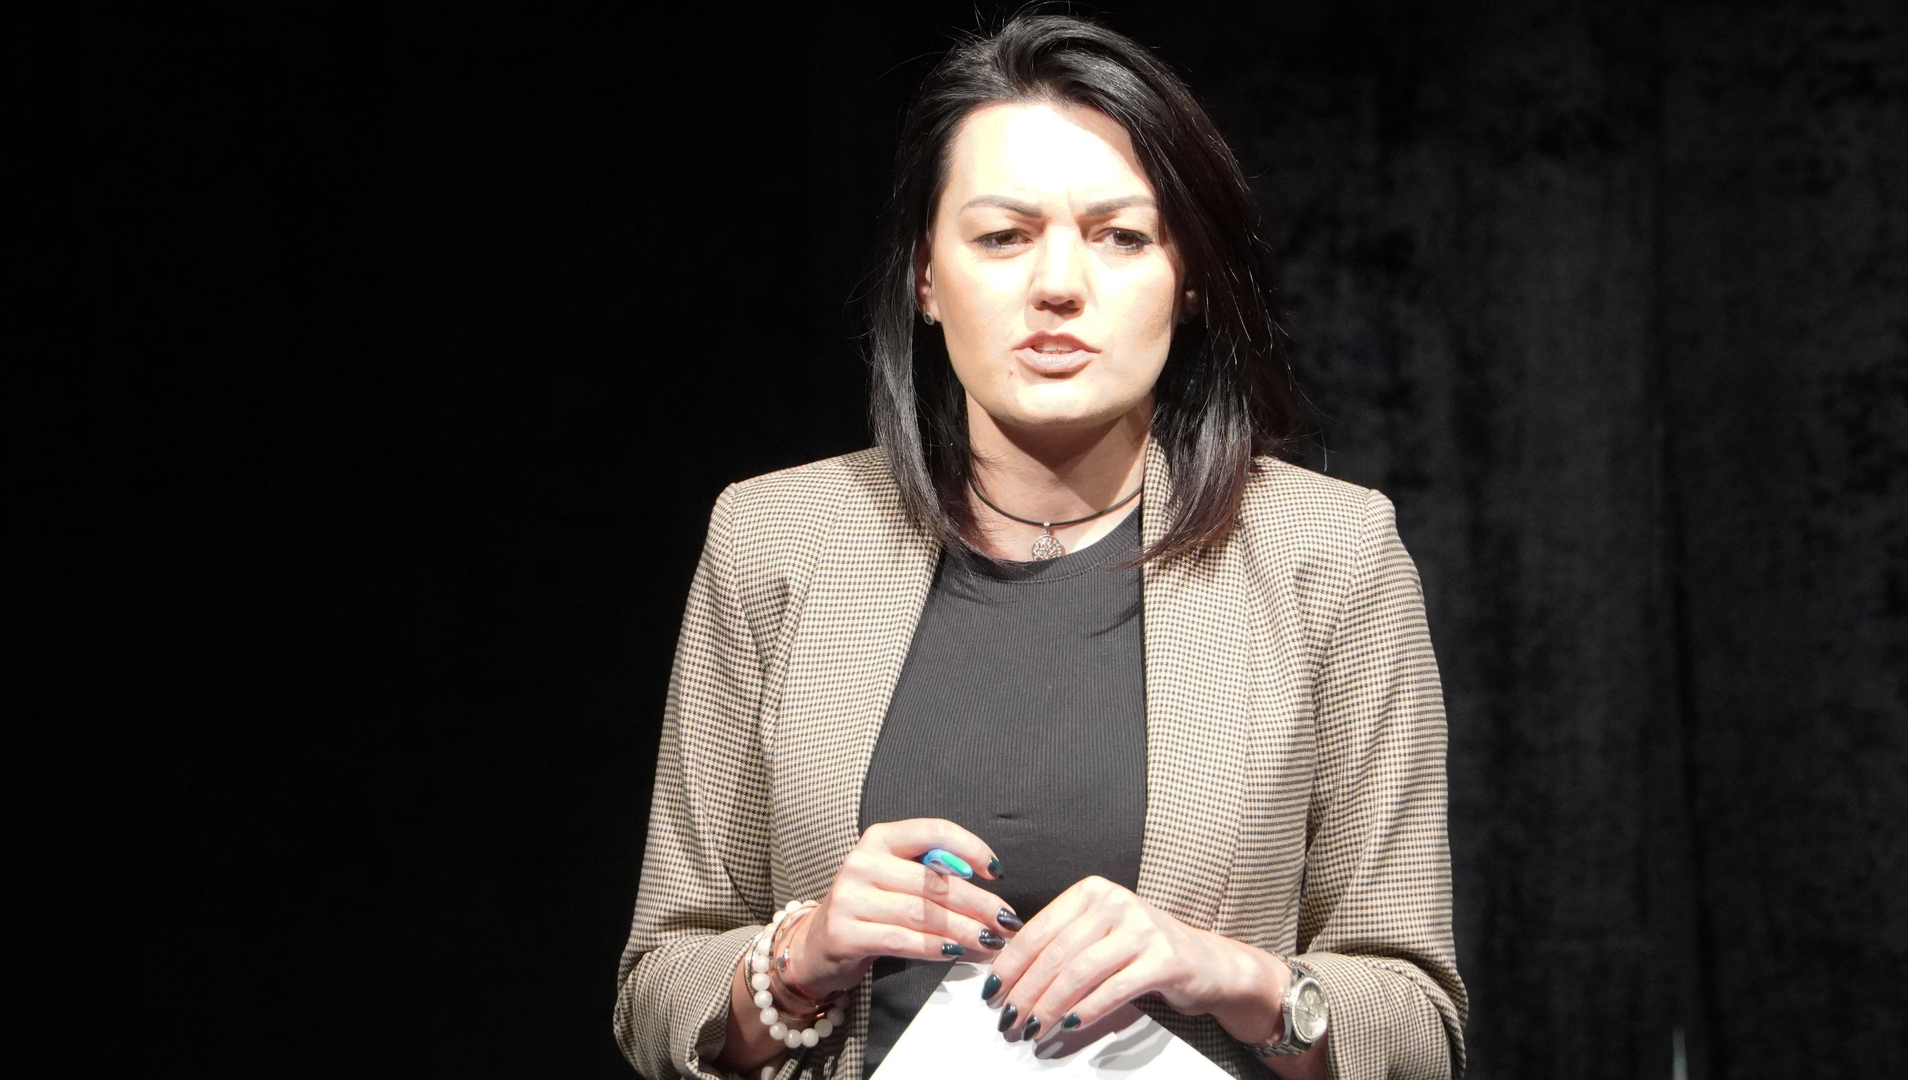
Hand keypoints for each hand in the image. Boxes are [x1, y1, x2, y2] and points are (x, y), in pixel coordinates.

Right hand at [786, 818, 1021, 998]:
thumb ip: (933, 873)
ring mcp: (850, 897)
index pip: (933, 831)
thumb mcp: (896, 877)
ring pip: (922, 913)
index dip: (970, 848)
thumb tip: (989, 887)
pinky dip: (935, 948)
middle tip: (1007, 921)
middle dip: (978, 903)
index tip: (996, 871)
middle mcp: (862, 861)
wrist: (818, 945)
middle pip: (934, 881)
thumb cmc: (871, 908)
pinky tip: (956, 952)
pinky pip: (902, 940)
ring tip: (992, 942)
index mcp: (880, 838)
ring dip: (964, 930)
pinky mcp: (845, 932)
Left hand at [985, 876, 1287, 1048]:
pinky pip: (1112, 989)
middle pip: (1055, 953)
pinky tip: (1067, 1026)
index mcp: (1093, 890)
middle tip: (1007, 1019)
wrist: (1208, 963)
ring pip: (1079, 973)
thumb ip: (1062, 943)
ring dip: (1048, 1006)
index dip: (1010, 964)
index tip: (991, 991)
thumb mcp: (1100, 934)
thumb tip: (1007, 971)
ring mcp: (1142, 928)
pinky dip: (1084, 1011)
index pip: (1039, 929)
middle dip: (1025, 992)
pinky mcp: (1163, 959)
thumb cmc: (1143, 951)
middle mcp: (1116, 902)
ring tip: (1031, 1028)